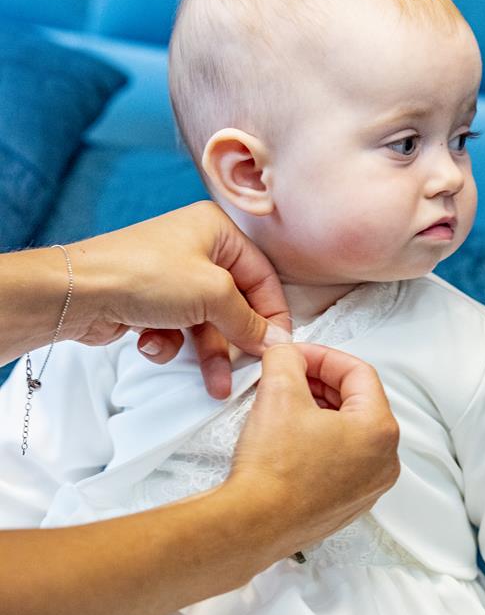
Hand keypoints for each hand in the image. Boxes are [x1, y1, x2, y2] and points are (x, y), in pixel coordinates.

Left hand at [63, 202, 290, 397]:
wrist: (75, 294)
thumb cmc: (142, 275)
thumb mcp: (212, 294)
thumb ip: (249, 321)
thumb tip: (275, 341)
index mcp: (216, 231)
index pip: (262, 276)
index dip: (273, 314)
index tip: (278, 347)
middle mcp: (195, 249)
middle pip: (235, 304)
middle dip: (237, 341)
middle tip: (247, 371)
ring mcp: (171, 277)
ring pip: (206, 324)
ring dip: (207, 354)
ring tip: (213, 383)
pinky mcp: (150, 302)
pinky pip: (177, 330)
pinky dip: (169, 344)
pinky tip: (151, 343)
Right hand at [227, 342, 400, 556]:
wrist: (254, 524)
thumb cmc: (273, 469)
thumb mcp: (278, 392)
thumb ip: (287, 359)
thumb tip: (288, 353)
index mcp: (380, 430)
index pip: (358, 373)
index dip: (323, 356)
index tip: (296, 355)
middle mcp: (384, 461)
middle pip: (358, 402)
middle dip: (321, 383)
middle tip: (289, 375)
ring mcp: (369, 486)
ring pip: (350, 431)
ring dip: (321, 411)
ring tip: (285, 404)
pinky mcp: (349, 503)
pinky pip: (342, 460)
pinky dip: (321, 441)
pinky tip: (290, 437)